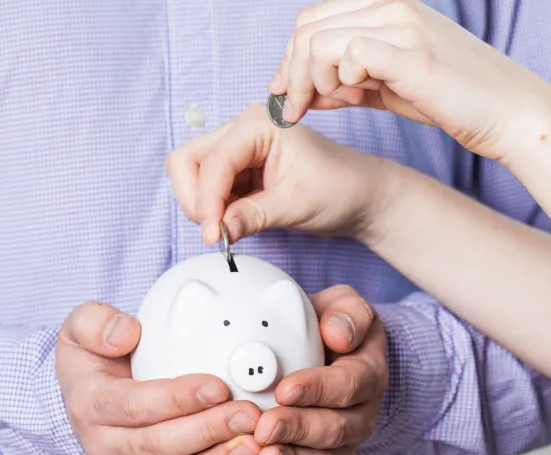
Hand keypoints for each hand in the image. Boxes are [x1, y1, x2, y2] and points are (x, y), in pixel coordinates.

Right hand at [55, 302, 262, 454]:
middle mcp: (105, 446)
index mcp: (90, 405)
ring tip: (256, 447)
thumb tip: (126, 333)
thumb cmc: (96, 355)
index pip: (134, 406)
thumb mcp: (82, 326)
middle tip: (249, 415)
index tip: (218, 387)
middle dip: (209, 432)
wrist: (90, 392)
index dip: (177, 399)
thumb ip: (95, 323)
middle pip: (159, 447)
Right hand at [166, 103, 398, 246]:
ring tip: (233, 225)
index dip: (207, 200)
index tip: (214, 234)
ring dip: (203, 205)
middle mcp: (242, 129)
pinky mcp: (238, 170)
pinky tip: (238, 220)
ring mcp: (238, 149)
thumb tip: (218, 231)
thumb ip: (252, 216)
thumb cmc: (340, 188)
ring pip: (193, 175)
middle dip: (196, 199)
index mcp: (258, 124)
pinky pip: (208, 189)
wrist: (362, 197)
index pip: (213, 162)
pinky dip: (214, 209)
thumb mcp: (296, 205)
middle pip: (188, 161)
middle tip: (216, 230)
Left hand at [249, 285, 387, 454]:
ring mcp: (342, 444)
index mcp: (368, 375)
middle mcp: (360, 415)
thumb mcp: (344, 306)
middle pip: (334, 430)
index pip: (348, 385)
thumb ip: (347, 312)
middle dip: (297, 431)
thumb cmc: (330, 327)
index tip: (284, 389)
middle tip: (264, 428)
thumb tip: (338, 333)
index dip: (317, 389)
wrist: (330, 353)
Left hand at [270, 0, 550, 161]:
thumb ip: (344, 83)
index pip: (312, 18)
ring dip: (312, 80)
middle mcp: (392, 5)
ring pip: (320, 41)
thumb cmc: (450, 101)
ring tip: (328, 105)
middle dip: (291, 72)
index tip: (286, 92)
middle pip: (307, 28)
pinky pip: (350, 56)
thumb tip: (299, 91)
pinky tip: (353, 100)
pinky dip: (340, 82)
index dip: (289, 57)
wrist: (508, 113)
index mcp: (386, 6)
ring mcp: (402, 25)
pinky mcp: (411, 52)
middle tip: (295, 107)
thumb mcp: (385, 88)